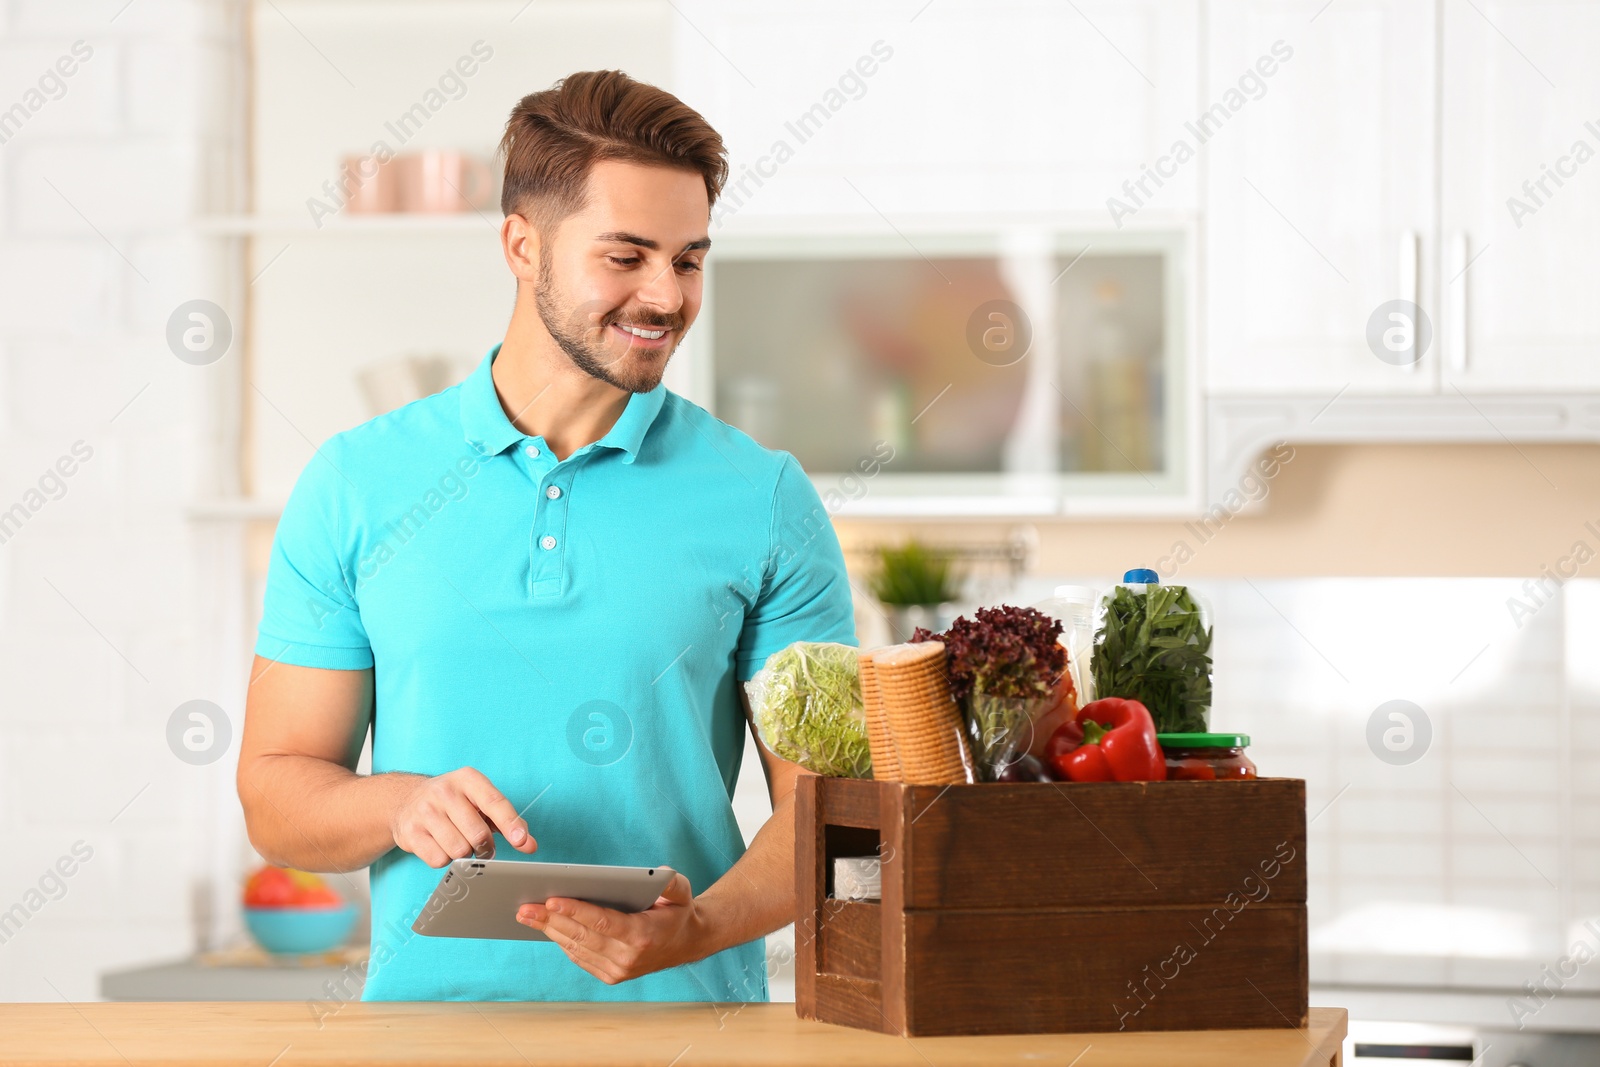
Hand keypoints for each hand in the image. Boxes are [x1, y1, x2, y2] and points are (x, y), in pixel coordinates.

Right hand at [389, 767, 537, 867]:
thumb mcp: (478, 800)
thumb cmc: (453, 803)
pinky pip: (439, 860)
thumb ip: (507, 820)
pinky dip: (445, 860)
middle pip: (478, 834)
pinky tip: (441, 846)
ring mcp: (425, 811)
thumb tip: (529, 845)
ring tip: (460, 843)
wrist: (405, 800)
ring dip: (465, 854)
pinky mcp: (411, 833)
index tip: (522, 842)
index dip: (511, 824)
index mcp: (467, 779)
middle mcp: (444, 791)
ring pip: (459, 850)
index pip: (494, 802)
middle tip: (483, 847)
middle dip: (486, 847)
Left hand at [516, 868, 701, 984]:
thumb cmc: (678, 913)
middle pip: (582, 937)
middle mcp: (627, 958)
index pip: (603, 923)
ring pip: (576, 948)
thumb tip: (658, 874)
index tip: (552, 899)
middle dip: (551, 920)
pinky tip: (546, 926)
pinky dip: (561, 941)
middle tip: (525, 907)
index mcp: (643, 936)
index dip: (576, 912)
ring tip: (527, 914)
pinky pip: (580, 957)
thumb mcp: (681, 892)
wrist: (686, 944)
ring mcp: (617, 970)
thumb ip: (671, 882)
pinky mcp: (610, 975)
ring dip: (550, 931)